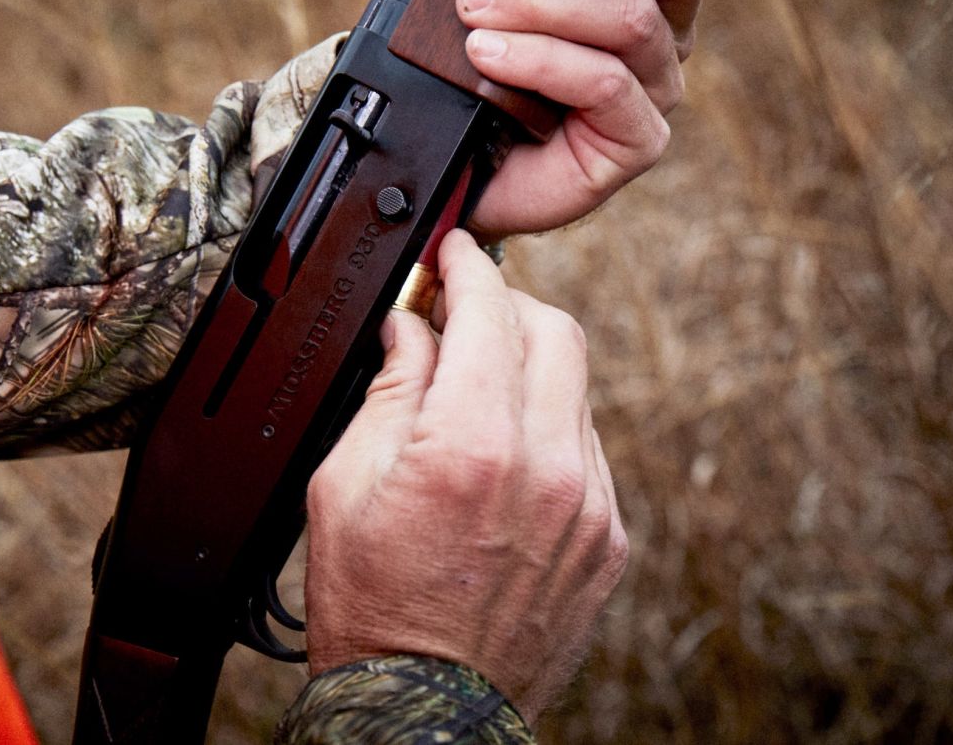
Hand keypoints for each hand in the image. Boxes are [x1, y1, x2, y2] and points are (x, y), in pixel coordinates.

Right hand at [304, 231, 626, 721]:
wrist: (425, 705)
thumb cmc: (373, 604)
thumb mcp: (345, 484)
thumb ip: (390, 389)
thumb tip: (412, 327)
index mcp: (471, 444)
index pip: (489, 310)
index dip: (469, 265)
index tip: (455, 252)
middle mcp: (546, 466)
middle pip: (554, 330)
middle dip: (508, 305)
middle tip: (464, 314)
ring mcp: (588, 504)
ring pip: (577, 386)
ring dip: (530, 366)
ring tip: (477, 392)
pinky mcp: (608, 538)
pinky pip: (587, 447)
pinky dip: (550, 425)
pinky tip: (506, 451)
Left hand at [460, 0, 763, 234]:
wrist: (459, 164)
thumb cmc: (482, 68)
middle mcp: (669, 30)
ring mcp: (658, 88)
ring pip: (630, 19)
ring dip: (543, 1)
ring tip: (476, 5)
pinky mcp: (637, 143)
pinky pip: (603, 84)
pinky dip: (538, 59)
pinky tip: (487, 53)